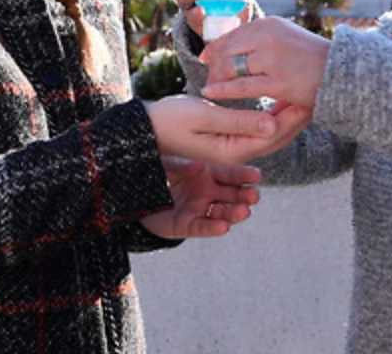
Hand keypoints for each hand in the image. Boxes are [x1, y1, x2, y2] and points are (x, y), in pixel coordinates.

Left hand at [140, 156, 261, 239]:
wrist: (135, 195)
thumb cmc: (155, 174)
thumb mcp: (165, 164)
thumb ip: (180, 165)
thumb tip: (198, 166)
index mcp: (206, 173)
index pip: (228, 173)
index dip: (242, 174)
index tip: (256, 175)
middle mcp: (207, 192)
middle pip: (231, 195)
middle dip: (244, 196)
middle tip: (254, 196)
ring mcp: (199, 209)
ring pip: (221, 213)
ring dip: (233, 213)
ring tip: (243, 212)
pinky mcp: (187, 225)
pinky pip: (202, 227)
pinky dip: (213, 227)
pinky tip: (224, 227)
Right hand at [146, 94, 310, 165]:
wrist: (145, 129)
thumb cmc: (170, 119)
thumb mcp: (203, 116)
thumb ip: (239, 121)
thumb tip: (272, 125)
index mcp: (232, 150)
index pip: (274, 135)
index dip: (294, 117)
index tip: (309, 96)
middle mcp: (235, 153)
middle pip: (276, 137)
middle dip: (296, 116)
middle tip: (315, 93)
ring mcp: (230, 147)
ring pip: (268, 134)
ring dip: (286, 116)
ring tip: (302, 94)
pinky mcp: (225, 139)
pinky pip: (256, 129)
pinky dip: (271, 116)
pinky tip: (278, 101)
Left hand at [200, 16, 330, 106]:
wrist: (342, 72)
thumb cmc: (311, 58)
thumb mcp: (284, 37)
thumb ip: (260, 39)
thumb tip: (231, 45)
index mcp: (268, 24)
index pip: (231, 34)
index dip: (215, 47)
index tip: (206, 58)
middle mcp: (268, 37)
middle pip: (226, 50)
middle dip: (214, 64)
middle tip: (208, 76)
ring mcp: (272, 59)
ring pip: (231, 67)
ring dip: (217, 78)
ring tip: (211, 87)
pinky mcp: (278, 81)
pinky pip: (242, 86)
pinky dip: (223, 90)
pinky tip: (211, 93)